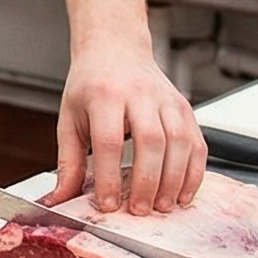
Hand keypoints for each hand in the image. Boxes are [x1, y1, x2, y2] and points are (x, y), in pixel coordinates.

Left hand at [45, 48, 204, 214]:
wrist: (115, 48)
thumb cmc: (91, 85)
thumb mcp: (70, 118)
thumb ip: (68, 161)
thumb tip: (60, 199)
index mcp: (104, 96)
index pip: (109, 141)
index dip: (109, 177)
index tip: (108, 204)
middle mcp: (138, 95)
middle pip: (150, 141)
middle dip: (147, 181)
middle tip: (140, 210)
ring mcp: (166, 100)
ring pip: (179, 142)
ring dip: (174, 180)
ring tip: (163, 206)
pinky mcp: (184, 107)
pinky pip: (197, 142)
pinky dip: (194, 171)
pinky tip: (184, 193)